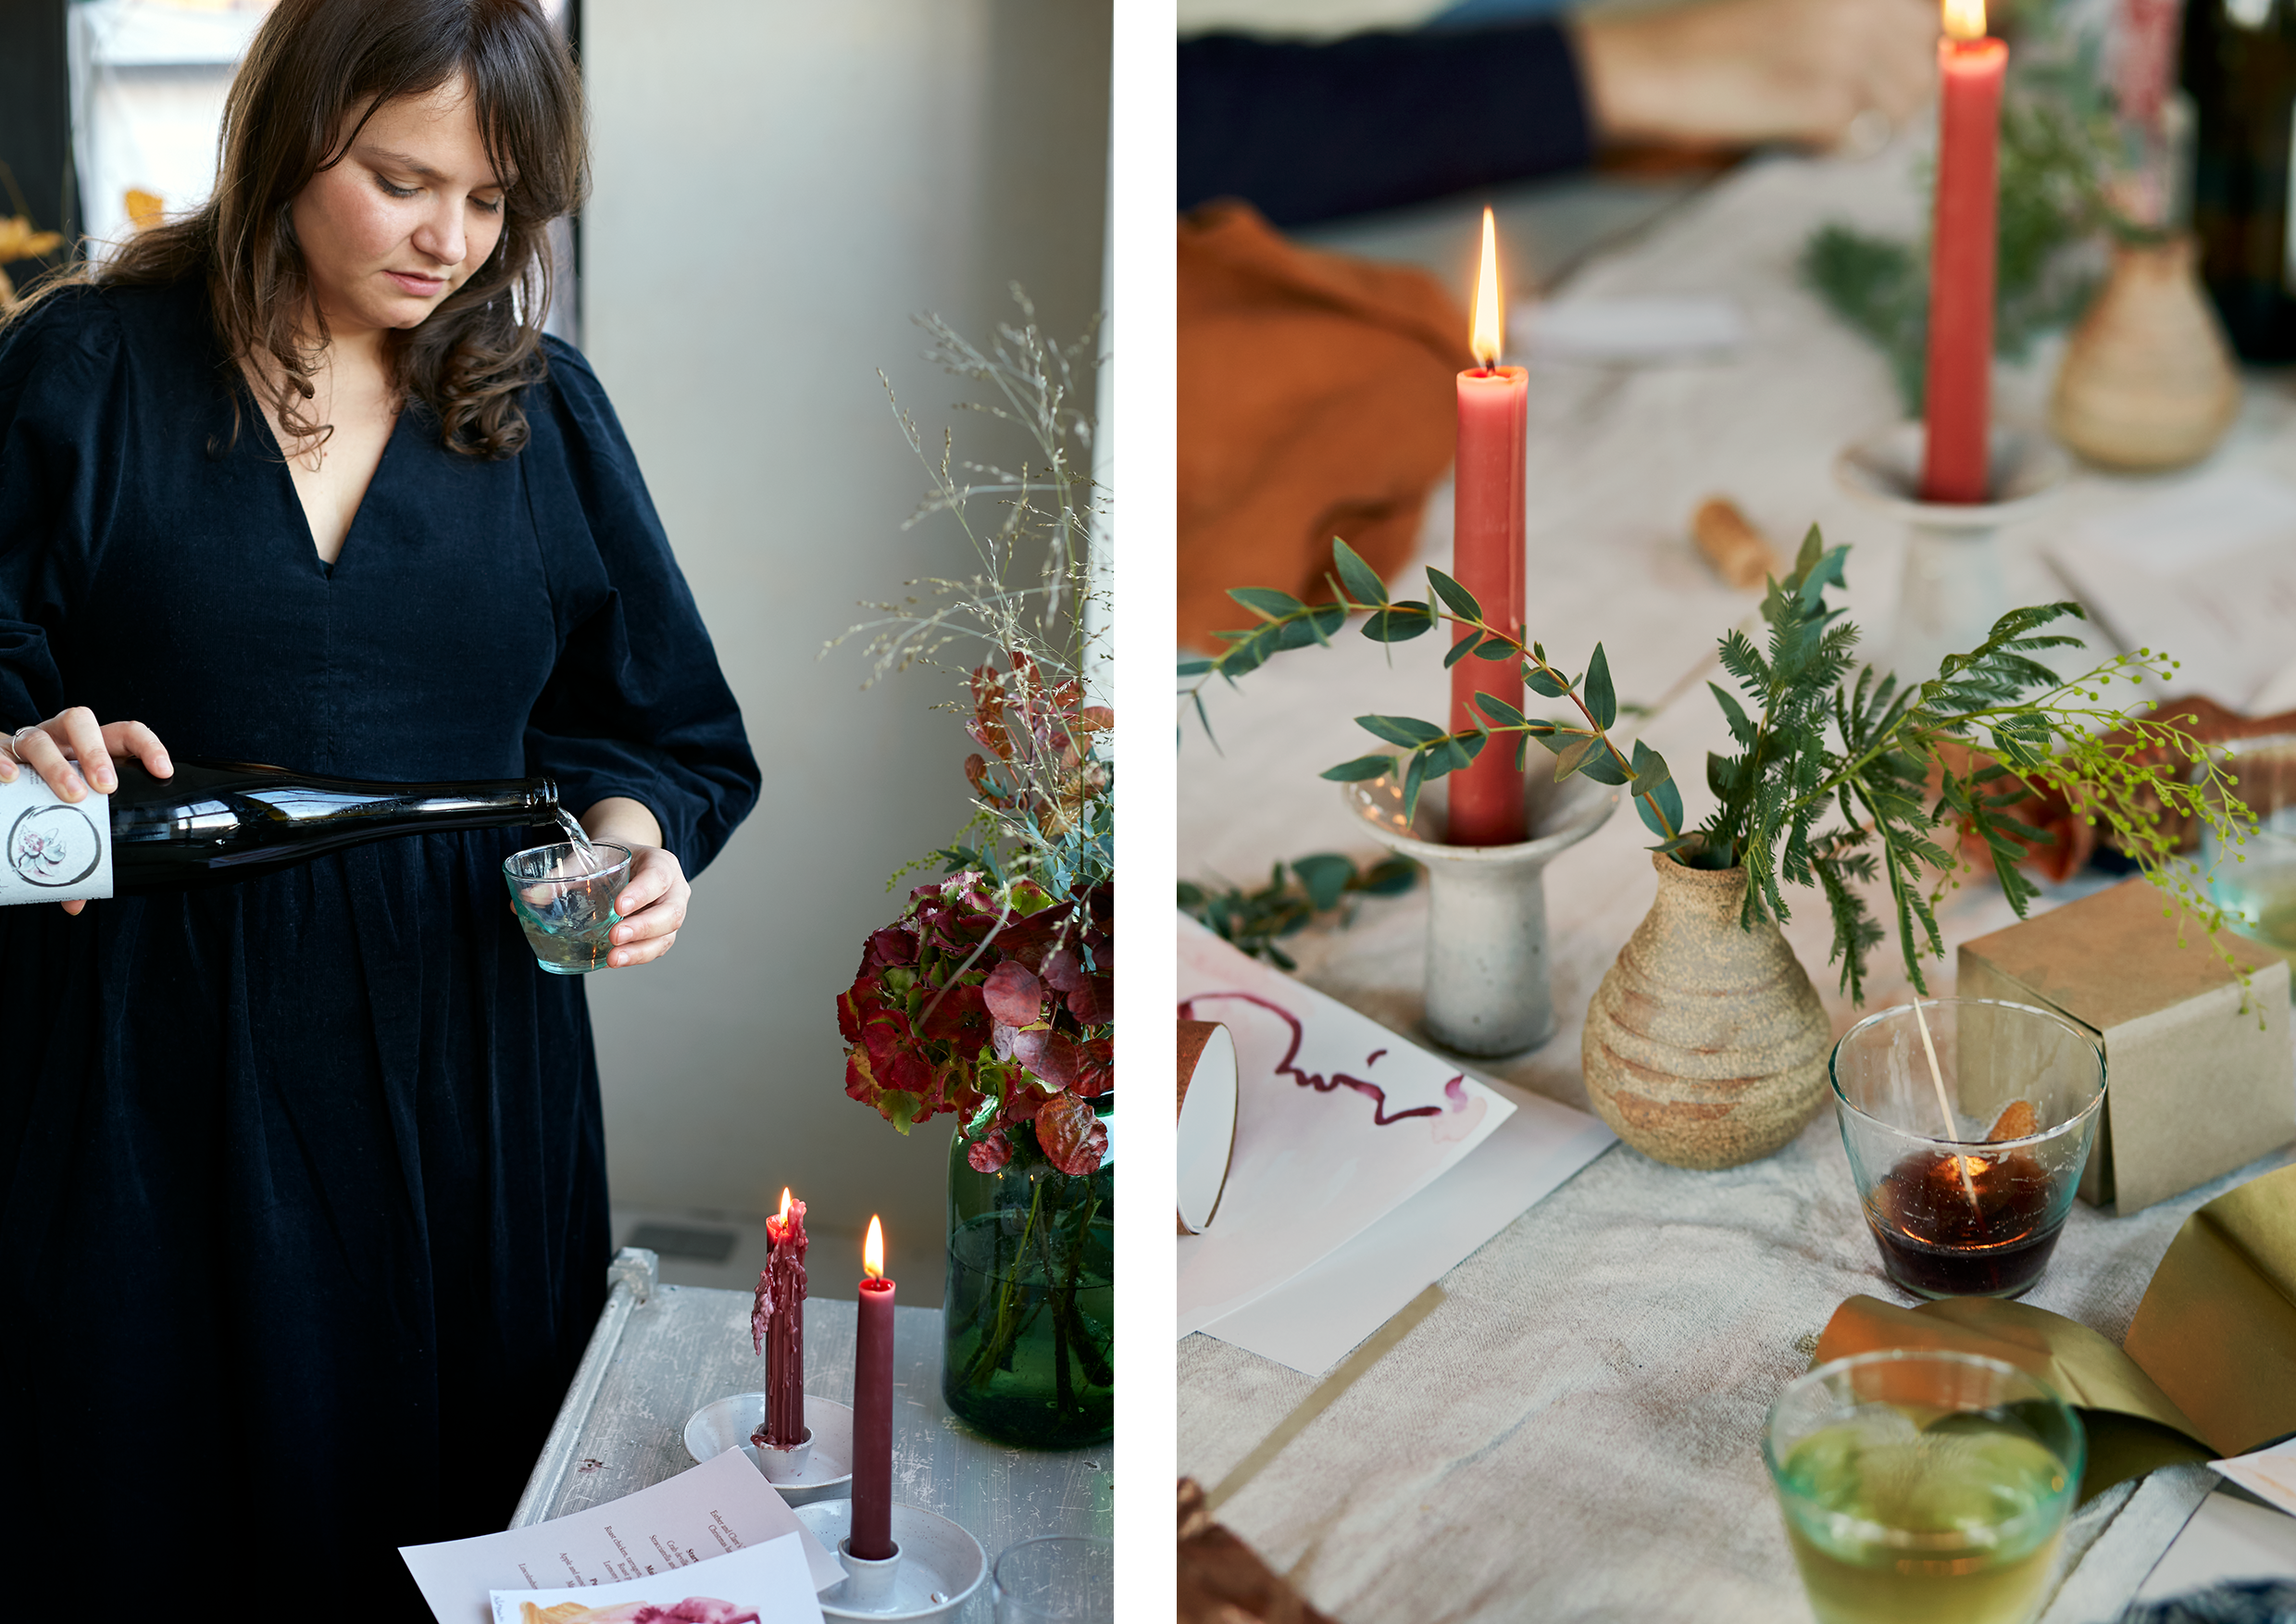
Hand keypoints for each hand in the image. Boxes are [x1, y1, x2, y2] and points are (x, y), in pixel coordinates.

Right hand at [0, 707, 172, 914]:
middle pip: (82, 722)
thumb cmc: (46, 800)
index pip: (125, 732)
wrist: (3, 782)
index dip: (148, 745)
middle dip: (96, 753)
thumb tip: (75, 904)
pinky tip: (9, 778)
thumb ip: (76, 853)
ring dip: (58, 765)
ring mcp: (27, 742)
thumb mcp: (68, 818)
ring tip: (70, 795)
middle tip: (105, 787)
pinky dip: (2, 761)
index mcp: (88, 748)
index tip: (163, 772)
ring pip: (40, 737)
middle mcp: (59, 738)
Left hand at [578, 795, 686, 968]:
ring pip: (666, 937)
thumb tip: (526, 898)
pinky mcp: (660, 935)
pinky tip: (612, 960)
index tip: (619, 907)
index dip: (642, 893)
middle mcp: (673, 891)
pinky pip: (654, 950)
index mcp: (661, 864)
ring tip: (612, 959)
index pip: (658, 878)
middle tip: (615, 936)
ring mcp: (669, 916)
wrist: (627, 862)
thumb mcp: (590, 858)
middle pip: (671, 913)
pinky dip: (634, 957)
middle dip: (644, 928)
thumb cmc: (612, 859)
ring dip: (639, 951)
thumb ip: (561, 876)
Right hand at [1574, 0, 1937, 152]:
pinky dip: (1831, 148)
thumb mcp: (1797, 11)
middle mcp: (1862, 3)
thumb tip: (1943, 48)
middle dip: (1896, 91)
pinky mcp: (1828, 99)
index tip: (1905, 67)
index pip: (1932, 15)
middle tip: (1833, 103)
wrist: (1649, 70)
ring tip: (1806, 117)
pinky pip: (1863, 139)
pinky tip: (1789, 133)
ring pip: (1905, 105)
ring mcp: (1849, 49)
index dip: (1923, 47)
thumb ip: (1861, 22)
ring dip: (1865, 123)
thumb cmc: (1712, 46)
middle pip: (1928, 62)